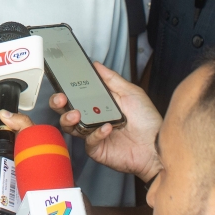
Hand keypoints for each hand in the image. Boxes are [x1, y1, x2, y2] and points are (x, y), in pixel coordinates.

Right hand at [51, 63, 161, 180]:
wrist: (157, 145)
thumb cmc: (147, 120)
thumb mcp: (131, 93)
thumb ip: (112, 79)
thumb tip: (97, 65)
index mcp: (98, 103)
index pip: (76, 94)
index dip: (65, 88)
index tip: (61, 80)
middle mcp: (92, 118)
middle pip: (66, 109)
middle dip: (58, 103)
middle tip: (61, 98)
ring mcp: (92, 134)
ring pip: (70, 127)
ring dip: (68, 118)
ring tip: (76, 114)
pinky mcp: (96, 149)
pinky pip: (88, 141)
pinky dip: (96, 133)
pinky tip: (106, 128)